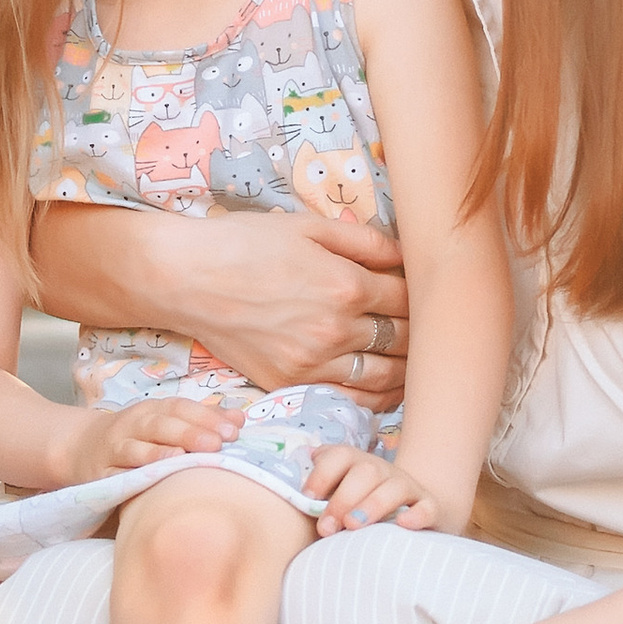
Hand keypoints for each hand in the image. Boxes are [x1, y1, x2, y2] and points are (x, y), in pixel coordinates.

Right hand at [65, 396, 241, 483]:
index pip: (180, 408)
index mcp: (152, 410)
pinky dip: (132, 477)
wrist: (82, 448)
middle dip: (188, 433)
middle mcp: (133, 425)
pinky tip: (149, 480)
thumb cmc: (137, 437)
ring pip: (136, 449)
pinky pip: (116, 475)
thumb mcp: (166, 422)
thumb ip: (202, 420)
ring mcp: (115, 449)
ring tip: (183, 458)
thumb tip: (240, 418)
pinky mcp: (101, 474)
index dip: (206, 417)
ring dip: (159, 453)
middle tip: (216, 444)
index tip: (234, 430)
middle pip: (160, 425)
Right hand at [158, 212, 413, 399]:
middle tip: (438, 331)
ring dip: (410, 370)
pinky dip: (377, 395)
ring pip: (385, 376)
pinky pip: (351, 397)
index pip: (409, 298)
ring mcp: (313, 361)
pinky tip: (389, 387)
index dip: (425, 296)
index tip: (431, 295)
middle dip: (425, 334)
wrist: (185, 278)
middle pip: (405, 340)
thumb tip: (406, 254)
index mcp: (345, 284)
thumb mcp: (307, 226)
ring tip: (422, 363)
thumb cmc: (243, 243)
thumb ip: (363, 241)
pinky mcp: (291, 382)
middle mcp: (336, 328)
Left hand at [303, 446, 449, 535]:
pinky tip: (403, 524)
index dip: (322, 474)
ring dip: (372, 504)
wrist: (412, 510)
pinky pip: (426, 508)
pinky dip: (416, 515)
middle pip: (365, 471)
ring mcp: (408, 488)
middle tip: (326, 527)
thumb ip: (318, 488)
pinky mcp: (429, 508)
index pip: (339, 456)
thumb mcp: (338, 494)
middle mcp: (382, 471)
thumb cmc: (361, 506)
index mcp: (357, 464)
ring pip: (394, 488)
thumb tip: (293, 474)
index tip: (308, 498)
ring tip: (353, 525)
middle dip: (343, 498)